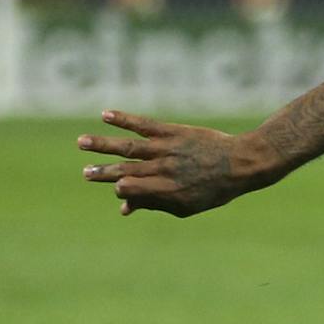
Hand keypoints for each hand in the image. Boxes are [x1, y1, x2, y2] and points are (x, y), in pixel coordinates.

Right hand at [78, 109, 264, 217]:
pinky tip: (105, 115)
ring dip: (103, 144)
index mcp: (169, 189)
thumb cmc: (214, 189)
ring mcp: (168, 149)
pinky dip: (124, 119)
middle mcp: (165, 169)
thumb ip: (155, 204)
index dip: (126, 190)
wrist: (242, 162)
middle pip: (128, 170)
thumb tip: (124, 208)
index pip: (137, 190)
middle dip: (104, 172)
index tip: (116, 189)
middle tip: (84, 173)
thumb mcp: (187, 205)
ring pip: (130, 147)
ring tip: (81, 142)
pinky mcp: (173, 132)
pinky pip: (144, 124)